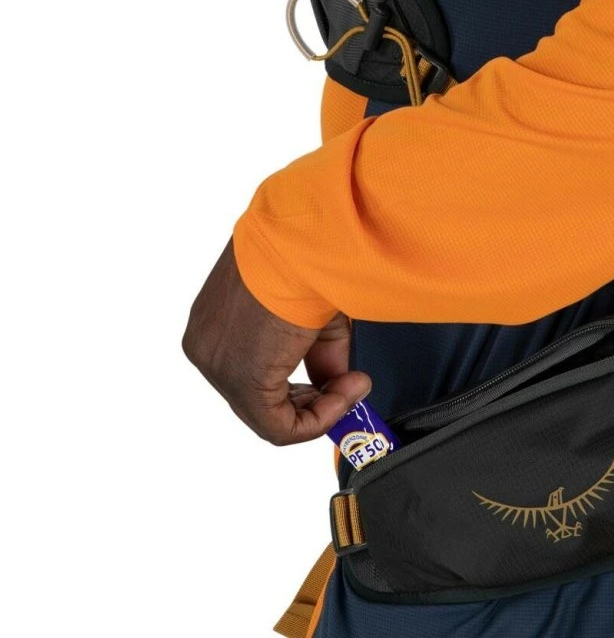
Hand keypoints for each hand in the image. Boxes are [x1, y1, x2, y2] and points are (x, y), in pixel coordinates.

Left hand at [182, 239, 370, 445]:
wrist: (304, 239)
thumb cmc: (308, 254)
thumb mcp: (314, 314)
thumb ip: (322, 357)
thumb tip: (340, 385)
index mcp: (215, 322)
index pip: (255, 374)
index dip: (305, 388)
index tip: (341, 382)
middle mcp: (207, 346)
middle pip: (261, 399)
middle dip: (315, 400)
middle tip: (352, 388)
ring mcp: (219, 366)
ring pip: (269, 416)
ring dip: (321, 409)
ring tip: (353, 385)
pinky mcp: (242, 379)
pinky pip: (278, 426)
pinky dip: (317, 419)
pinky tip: (343, 395)